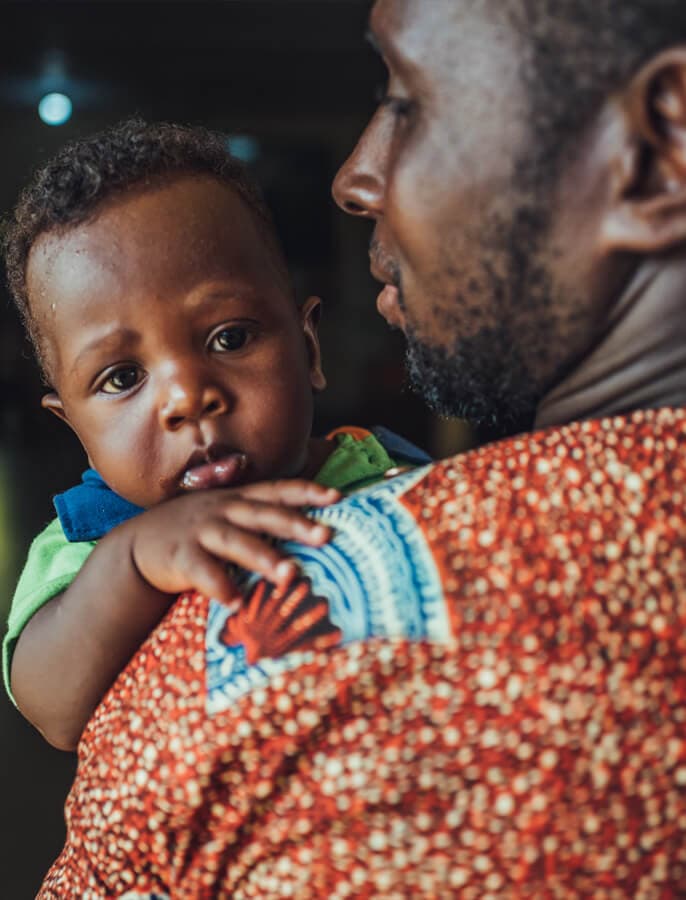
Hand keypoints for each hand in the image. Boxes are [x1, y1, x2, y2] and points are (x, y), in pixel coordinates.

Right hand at [127, 480, 338, 604]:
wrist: (139, 545)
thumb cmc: (197, 532)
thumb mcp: (227, 515)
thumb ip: (261, 518)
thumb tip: (314, 532)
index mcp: (239, 499)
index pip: (277, 490)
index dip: (306, 491)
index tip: (336, 496)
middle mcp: (223, 510)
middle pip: (263, 514)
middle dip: (295, 524)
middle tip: (326, 536)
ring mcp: (200, 531)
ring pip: (236, 541)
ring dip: (263, 557)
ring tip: (289, 576)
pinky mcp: (180, 556)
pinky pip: (202, 571)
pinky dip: (219, 586)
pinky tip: (236, 603)